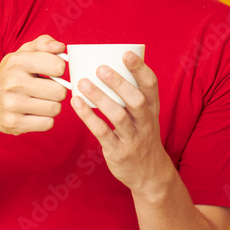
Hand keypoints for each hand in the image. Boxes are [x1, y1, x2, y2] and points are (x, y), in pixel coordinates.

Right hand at [0, 34, 67, 135]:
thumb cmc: (11, 75)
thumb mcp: (22, 54)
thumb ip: (43, 43)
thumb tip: (61, 47)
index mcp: (17, 61)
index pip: (58, 66)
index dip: (58, 69)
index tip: (51, 72)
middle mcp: (13, 82)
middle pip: (59, 91)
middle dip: (57, 91)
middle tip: (45, 89)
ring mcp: (12, 104)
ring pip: (55, 108)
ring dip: (52, 106)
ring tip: (39, 101)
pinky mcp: (13, 123)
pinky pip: (47, 123)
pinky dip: (45, 119)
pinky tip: (34, 113)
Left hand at [72, 52, 167, 193]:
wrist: (150, 175)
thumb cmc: (142, 137)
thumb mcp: (146, 117)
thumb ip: (133, 97)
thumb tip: (109, 66)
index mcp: (153, 110)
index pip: (151, 86)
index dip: (140, 69)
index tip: (126, 54)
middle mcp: (145, 123)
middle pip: (136, 100)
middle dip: (119, 83)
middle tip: (100, 68)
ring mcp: (133, 139)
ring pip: (118, 116)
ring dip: (100, 98)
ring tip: (82, 83)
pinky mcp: (118, 152)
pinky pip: (102, 132)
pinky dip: (88, 117)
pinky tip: (76, 103)